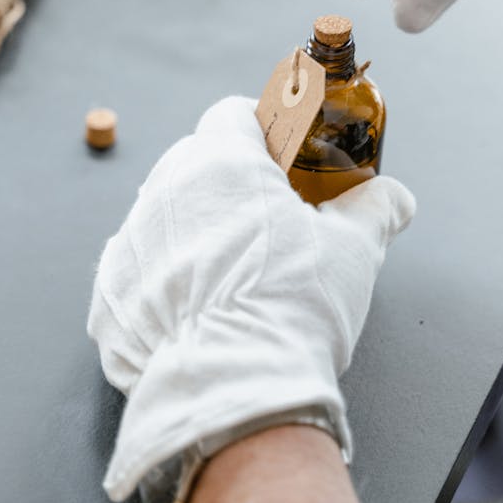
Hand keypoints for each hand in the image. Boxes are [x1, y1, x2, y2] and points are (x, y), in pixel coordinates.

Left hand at [88, 96, 415, 501]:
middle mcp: (164, 191)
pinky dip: (165, 285)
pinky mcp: (109, 296)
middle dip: (229, 184)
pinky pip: (140, 274)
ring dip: (195, 233)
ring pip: (165, 218)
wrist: (233, 388)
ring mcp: (130, 243)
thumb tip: (393, 198)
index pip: (234, 115)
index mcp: (221, 162)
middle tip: (269, 221)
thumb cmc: (294, 307)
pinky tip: (199, 314)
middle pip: (195, 164)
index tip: (284, 156)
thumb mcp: (353, 250)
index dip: (263, 130)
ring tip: (234, 276)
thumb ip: (374, 209)